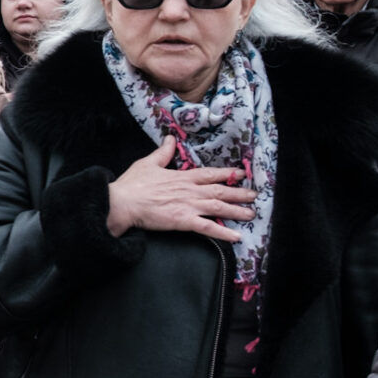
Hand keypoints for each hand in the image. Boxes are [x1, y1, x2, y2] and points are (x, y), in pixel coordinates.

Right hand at [106, 138, 257, 241]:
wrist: (123, 203)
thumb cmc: (133, 184)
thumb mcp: (148, 163)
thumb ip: (163, 153)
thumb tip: (170, 139)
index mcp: (182, 177)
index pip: (210, 174)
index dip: (227, 174)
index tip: (241, 173)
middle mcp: (190, 190)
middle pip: (220, 191)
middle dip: (239, 193)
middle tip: (254, 195)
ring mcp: (189, 206)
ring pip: (219, 208)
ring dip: (237, 211)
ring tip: (251, 214)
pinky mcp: (184, 221)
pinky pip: (208, 228)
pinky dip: (223, 233)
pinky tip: (236, 237)